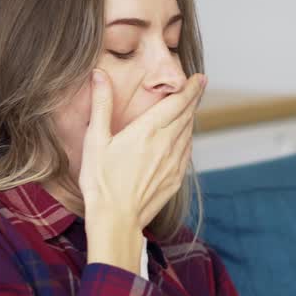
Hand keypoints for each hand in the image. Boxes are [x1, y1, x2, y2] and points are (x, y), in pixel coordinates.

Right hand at [79, 68, 205, 270]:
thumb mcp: (95, 140)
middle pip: (187, 115)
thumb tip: (99, 75)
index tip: (200, 78)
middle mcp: (167, 144)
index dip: (191, 88)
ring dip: (190, 118)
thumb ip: (101, 104)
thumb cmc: (101, 181)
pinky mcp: (175, 180)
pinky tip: (182, 140)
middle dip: (193, 99)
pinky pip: (186, 154)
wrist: (116, 220)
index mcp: (148, 130)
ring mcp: (174, 164)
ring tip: (189, 109)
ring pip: (188, 134)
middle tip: (199, 86)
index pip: (178, 102)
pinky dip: (187, 141)